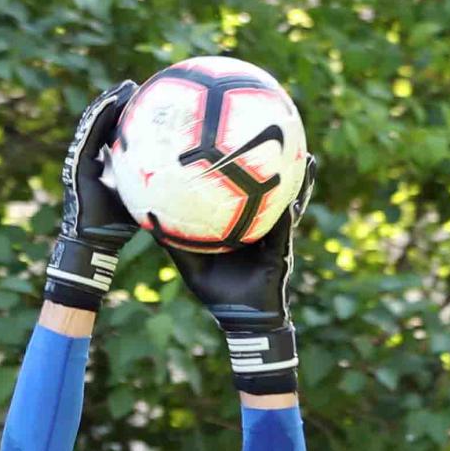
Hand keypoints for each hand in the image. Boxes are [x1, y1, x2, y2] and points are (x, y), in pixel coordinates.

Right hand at [43, 80, 138, 313]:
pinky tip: (113, 101)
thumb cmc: (121, 228)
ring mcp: (82, 160)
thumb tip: (193, 175)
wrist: (96, 242)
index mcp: (105, 163)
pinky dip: (100, 116)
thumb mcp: (145, 198)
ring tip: (126, 87)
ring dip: (109, 101)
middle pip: (103, 121)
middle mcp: (92, 158)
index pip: (114, 131)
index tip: (147, 98)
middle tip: (138, 86)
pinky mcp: (78, 164)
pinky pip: (89, 134)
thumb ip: (159, 182)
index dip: (128, 113)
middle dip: (118, 101)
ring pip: (93, 122)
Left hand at [162, 157, 317, 393]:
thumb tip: (148, 218)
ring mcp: (276, 234)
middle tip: (272, 129)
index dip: (242, 168)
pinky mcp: (283, 248)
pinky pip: (288, 223)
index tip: (235, 140)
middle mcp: (262, 224)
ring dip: (296, 175)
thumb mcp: (190, 263)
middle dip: (273, 159)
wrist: (242, 321)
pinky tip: (295, 191)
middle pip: (270, 185)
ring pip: (288, 197)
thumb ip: (174, 240)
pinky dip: (293, 205)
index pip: (243, 191)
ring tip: (301, 150)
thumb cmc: (218, 293)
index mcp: (242, 225)